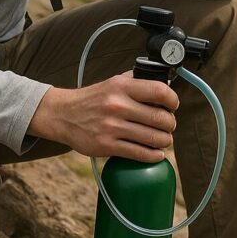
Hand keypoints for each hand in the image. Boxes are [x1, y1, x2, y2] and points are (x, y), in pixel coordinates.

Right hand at [28, 71, 179, 162]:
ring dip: (164, 141)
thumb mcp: (113, 82)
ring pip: (153, 138)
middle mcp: (117, 105)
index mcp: (121, 87)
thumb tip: (164, 83)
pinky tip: (156, 153)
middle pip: (160, 118)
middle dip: (170, 124)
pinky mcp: (107, 146)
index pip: (159, 91)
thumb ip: (137, 81)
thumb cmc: (92, 99)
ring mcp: (112, 127)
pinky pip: (140, 154)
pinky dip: (154, 156)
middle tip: (168, 126)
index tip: (173, 106)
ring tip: (163, 139)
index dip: (173, 100)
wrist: (63, 115)